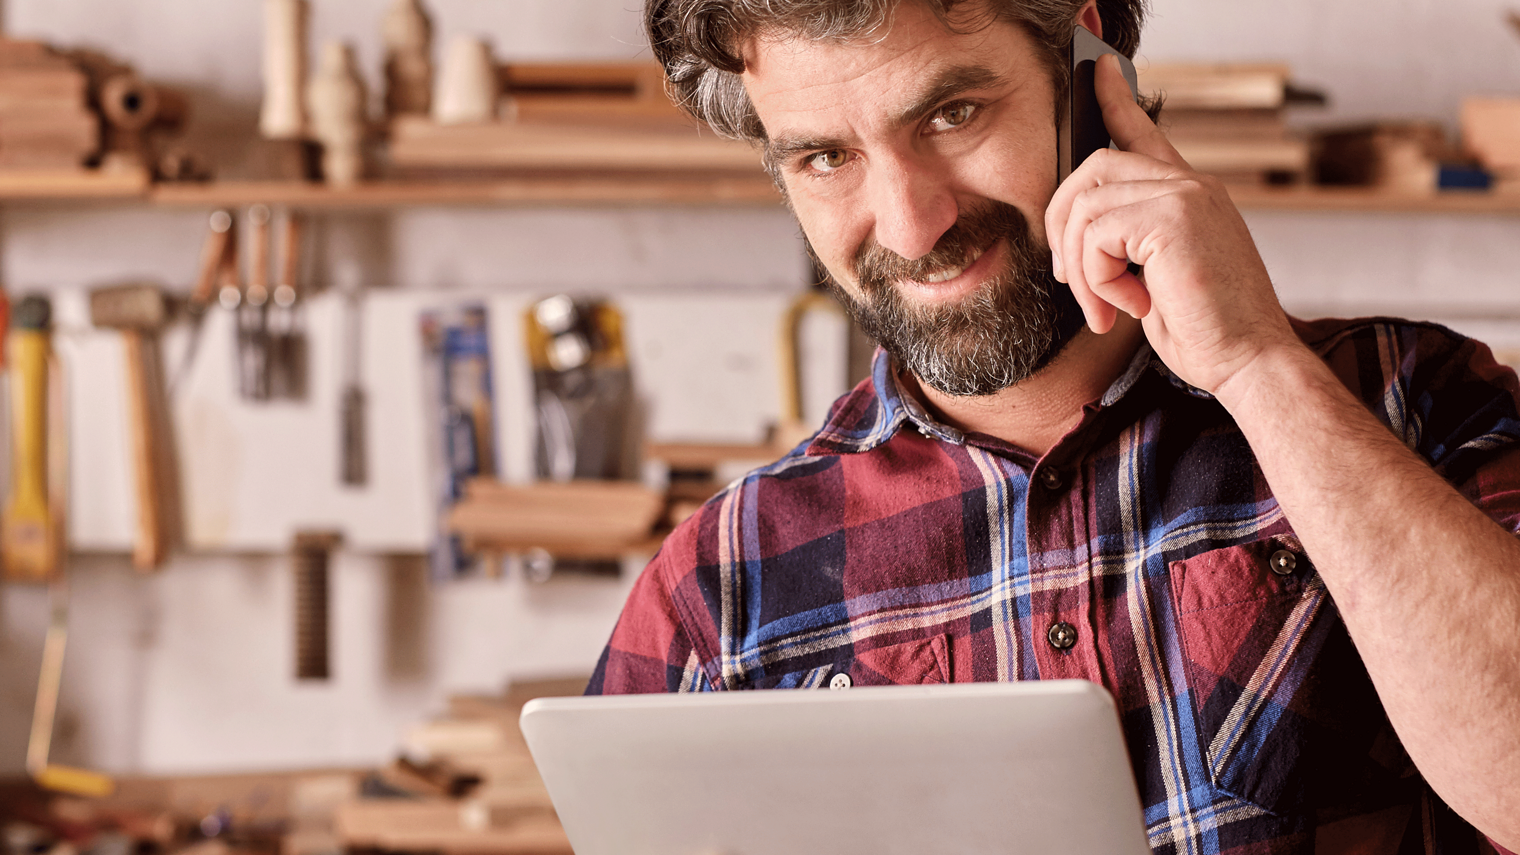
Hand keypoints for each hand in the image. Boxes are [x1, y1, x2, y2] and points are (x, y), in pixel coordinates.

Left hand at [1043, 54, 1303, 397]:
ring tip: (1106, 311)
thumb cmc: (1206, 331)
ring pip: (1086, 207)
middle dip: (1062, 226)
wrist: (1249, 360)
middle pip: (1093, 168)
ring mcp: (1186, 196)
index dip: (1117, 102)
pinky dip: (1098, 280)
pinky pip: (1096, 236)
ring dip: (1081, 269)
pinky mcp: (1174, 218)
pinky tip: (1131, 308)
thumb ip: (1128, 244)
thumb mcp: (1157, 278)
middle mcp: (1191, 185)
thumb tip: (1075, 233)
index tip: (1098, 71)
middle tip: (1070, 283)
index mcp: (1190, 196)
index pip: (1145, 135)